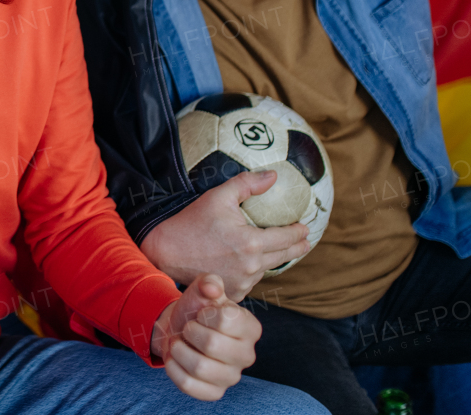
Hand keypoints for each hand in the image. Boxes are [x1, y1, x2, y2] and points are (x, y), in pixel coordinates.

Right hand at [140, 170, 310, 300]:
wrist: (165, 252)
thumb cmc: (190, 223)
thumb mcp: (217, 197)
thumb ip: (247, 184)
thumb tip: (273, 177)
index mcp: (251, 243)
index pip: (288, 239)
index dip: (299, 233)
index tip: (305, 228)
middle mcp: (251, 267)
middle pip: (284, 257)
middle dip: (297, 247)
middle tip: (304, 241)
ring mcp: (242, 283)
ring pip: (267, 270)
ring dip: (273, 260)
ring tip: (275, 250)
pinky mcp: (233, 293)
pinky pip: (251, 281)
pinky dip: (252, 272)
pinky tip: (250, 263)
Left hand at [151, 274, 260, 400]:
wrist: (178, 329)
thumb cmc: (196, 309)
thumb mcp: (202, 290)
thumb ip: (208, 282)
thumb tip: (211, 288)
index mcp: (251, 328)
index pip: (227, 320)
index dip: (204, 314)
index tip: (201, 314)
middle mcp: (247, 355)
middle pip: (212, 344)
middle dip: (190, 331)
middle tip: (188, 328)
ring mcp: (232, 377)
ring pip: (199, 367)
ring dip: (179, 350)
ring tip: (180, 343)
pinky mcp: (214, 392)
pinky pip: (189, 385)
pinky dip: (174, 369)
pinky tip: (176, 359)